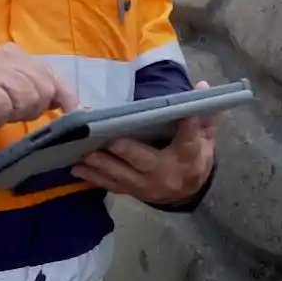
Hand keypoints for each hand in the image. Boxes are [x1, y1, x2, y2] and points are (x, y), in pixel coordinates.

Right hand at [0, 42, 80, 130]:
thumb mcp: (15, 87)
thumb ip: (39, 89)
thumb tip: (74, 105)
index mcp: (16, 54)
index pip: (50, 74)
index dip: (64, 95)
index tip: (75, 111)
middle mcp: (6, 57)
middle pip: (42, 90)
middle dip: (31, 108)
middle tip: (10, 110)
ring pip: (26, 99)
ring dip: (12, 114)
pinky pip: (3, 108)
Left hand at [72, 81, 218, 205]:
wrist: (186, 193)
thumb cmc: (194, 159)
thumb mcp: (205, 139)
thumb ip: (203, 115)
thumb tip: (202, 86)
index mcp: (189, 158)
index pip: (190, 141)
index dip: (189, 127)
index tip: (185, 113)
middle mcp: (166, 174)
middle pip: (146, 161)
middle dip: (127, 151)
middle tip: (109, 139)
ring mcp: (146, 186)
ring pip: (123, 175)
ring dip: (102, 164)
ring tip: (84, 153)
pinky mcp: (132, 191)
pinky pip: (111, 185)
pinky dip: (93, 177)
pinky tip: (76, 168)